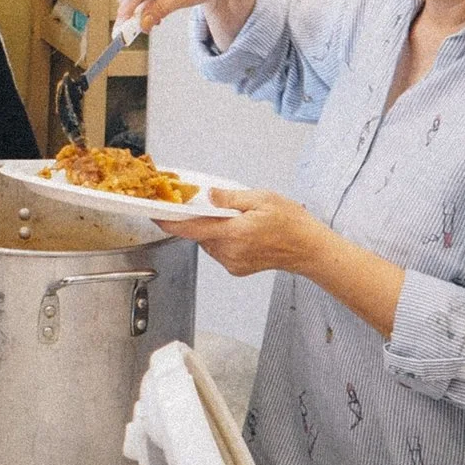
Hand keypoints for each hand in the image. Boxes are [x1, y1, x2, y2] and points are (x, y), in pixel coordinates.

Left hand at [152, 187, 325, 276]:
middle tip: (220, 207)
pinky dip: (223, 239)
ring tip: (239, 220)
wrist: (308, 249)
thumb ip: (230, 198)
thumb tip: (208, 196)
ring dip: (214, 230)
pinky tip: (243, 233)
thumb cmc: (291, 223)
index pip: (192, 229)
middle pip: (200, 234)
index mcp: (235, 233)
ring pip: (209, 242)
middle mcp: (230, 252)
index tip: (155, 214)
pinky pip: (219, 250)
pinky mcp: (236, 269)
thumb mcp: (261, 199)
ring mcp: (232, 263)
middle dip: (203, 220)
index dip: (170, 222)